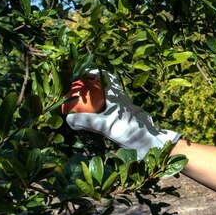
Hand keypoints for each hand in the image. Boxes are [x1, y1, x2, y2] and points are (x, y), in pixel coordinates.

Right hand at [65, 70, 179, 159]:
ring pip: (107, 99)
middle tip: (78, 90)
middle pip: (105, 87)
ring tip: (81, 106)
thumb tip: (68, 119)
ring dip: (96, 100)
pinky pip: (108, 111)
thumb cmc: (128, 130)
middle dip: (92, 86)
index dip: (94, 72)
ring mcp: (122, 109)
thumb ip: (86, 121)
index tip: (81, 75)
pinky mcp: (123, 120)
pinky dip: (99, 112)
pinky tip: (91, 121)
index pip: (106, 77)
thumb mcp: (105, 125)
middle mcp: (120, 99)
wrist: (147, 142)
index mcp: (116, 95)